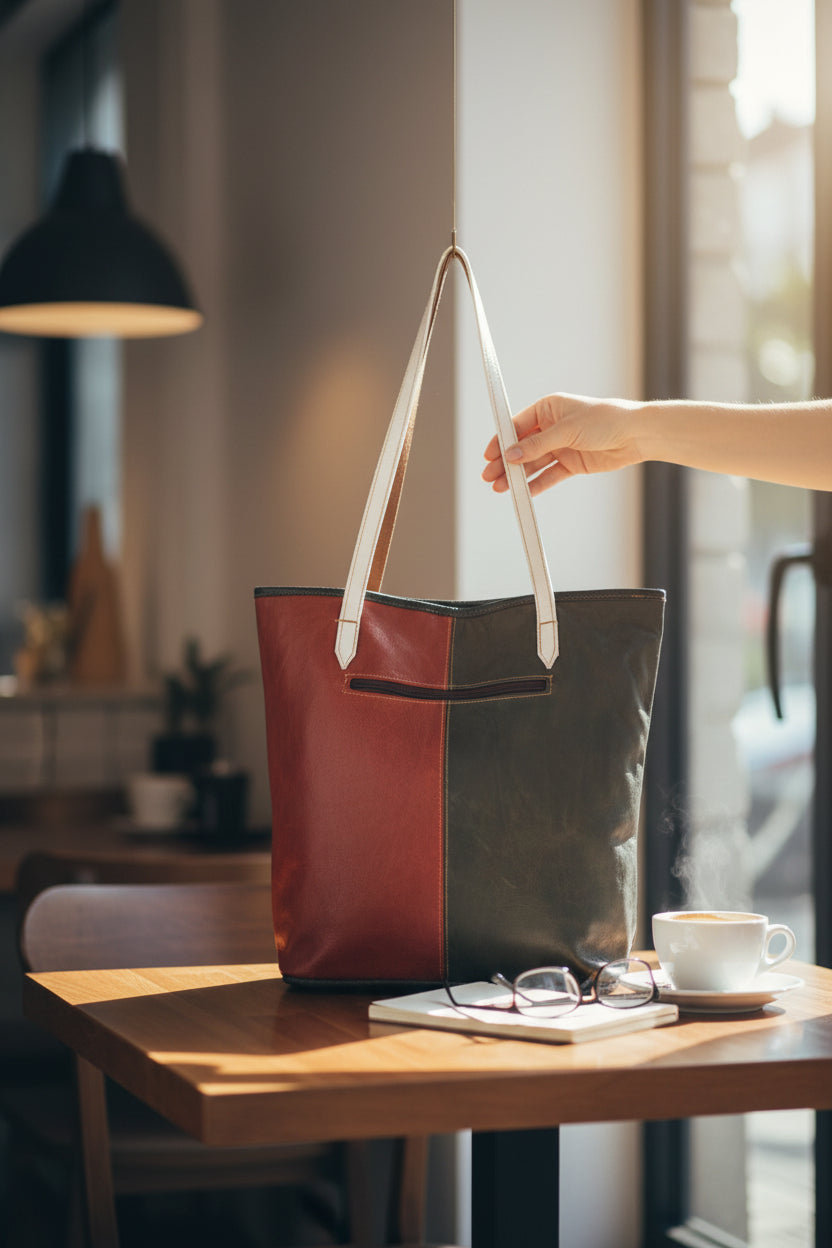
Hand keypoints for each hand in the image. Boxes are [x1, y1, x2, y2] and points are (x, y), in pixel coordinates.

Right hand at [481, 394, 643, 496]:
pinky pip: (549, 475)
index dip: (501, 441)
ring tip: (501, 487)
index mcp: (548, 409)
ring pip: (533, 463)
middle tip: (490, 476)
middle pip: (522, 447)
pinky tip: (524, 492)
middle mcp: (552, 427)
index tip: (489, 455)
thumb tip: (511, 454)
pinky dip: (536, 484)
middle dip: (505, 462)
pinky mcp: (571, 463)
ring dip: (517, 476)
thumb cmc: (605, 419)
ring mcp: (561, 446)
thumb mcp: (566, 430)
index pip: (517, 426)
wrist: (635, 435)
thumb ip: (537, 445)